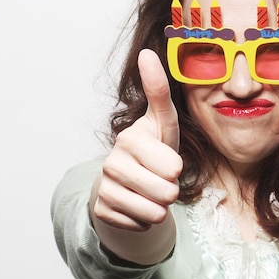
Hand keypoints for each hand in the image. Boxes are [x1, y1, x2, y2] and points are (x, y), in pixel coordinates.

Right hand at [92, 49, 182, 231]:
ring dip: (160, 208)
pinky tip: (136, 205)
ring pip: (155, 213)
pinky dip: (145, 220)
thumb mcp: (162, 123)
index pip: (174, 168)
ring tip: (150, 192)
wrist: (126, 182)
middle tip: (160, 179)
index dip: (176, 169)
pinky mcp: (102, 211)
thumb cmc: (152, 151)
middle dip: (170, 190)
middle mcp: (112, 162)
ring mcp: (104, 188)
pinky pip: (141, 226)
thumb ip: (158, 92)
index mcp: (130, 138)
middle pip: (167, 193)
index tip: (164, 160)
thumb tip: (147, 52)